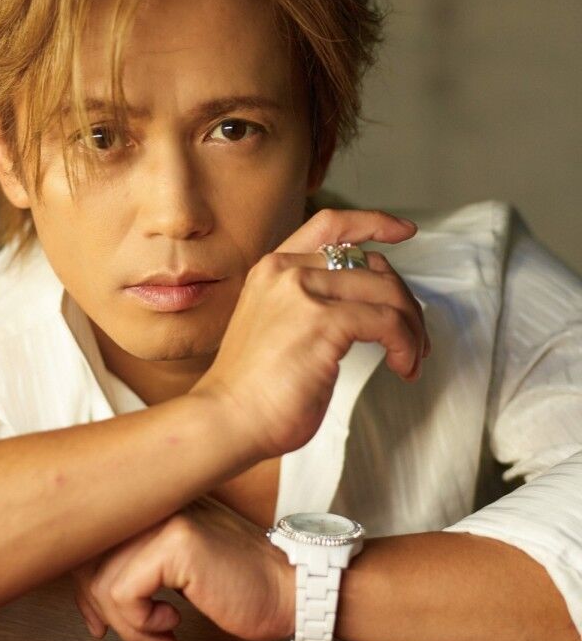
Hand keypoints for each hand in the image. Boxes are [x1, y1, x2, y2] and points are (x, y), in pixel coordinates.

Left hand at [72, 498, 294, 640]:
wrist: (291, 590)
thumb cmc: (239, 586)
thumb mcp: (177, 571)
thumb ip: (135, 571)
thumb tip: (88, 604)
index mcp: (154, 503)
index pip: (91, 537)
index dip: (85, 586)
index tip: (99, 621)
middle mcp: (156, 501)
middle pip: (88, 558)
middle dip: (99, 606)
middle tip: (129, 630)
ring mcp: (166, 518)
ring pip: (103, 581)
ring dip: (127, 623)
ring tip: (160, 629)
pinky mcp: (177, 543)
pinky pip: (124, 595)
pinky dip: (141, 623)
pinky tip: (173, 622)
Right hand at [189, 208, 430, 459]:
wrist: (226, 417)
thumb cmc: (252, 389)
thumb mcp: (276, 328)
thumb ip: (309, 306)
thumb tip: (365, 310)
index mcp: (273, 269)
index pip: (330, 225)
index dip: (373, 222)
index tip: (404, 231)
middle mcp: (287, 271)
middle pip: (371, 264)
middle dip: (404, 301)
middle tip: (414, 338)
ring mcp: (304, 293)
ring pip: (387, 292)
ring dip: (411, 327)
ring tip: (410, 359)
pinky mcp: (322, 322)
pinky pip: (388, 322)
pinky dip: (406, 344)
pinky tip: (402, 366)